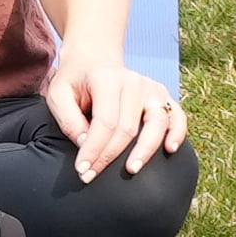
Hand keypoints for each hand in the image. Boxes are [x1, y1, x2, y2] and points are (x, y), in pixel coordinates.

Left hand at [44, 50, 181, 183]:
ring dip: (145, 150)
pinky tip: (170, 149)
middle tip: (92, 176)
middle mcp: (134, 82)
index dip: (94, 149)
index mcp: (107, 79)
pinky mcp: (162, 96)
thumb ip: (68, 119)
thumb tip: (85, 144)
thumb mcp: (58, 94)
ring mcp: (151, 89)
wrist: (93, 60)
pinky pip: (176, 116)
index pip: (105, 122)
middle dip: (110, 156)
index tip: (82, 170)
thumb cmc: (75, 81)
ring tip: (132, 170)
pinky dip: (177, 133)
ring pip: (156, 124)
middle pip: (128, 128)